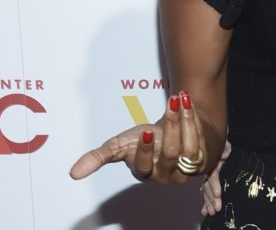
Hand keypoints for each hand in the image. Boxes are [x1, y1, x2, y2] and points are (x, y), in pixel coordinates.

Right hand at [69, 91, 207, 183]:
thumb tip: (72, 174)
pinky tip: (189, 105)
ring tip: (181, 99)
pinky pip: (202, 143)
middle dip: (170, 126)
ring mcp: (186, 170)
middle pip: (170, 154)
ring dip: (185, 121)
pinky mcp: (203, 161)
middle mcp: (166, 175)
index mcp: (145, 173)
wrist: (173, 131)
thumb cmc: (146, 138)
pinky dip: (195, 122)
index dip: (144, 150)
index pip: (144, 166)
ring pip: (189, 149)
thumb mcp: (121, 145)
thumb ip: (99, 157)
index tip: (145, 132)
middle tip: (171, 102)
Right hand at [200, 141, 229, 215]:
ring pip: (206, 190)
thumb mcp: (223, 142)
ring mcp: (208, 175)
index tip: (219, 194)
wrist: (215, 137)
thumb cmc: (220, 139)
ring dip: (208, 202)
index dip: (214, 185)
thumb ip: (225, 148)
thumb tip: (225, 156)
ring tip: (212, 213)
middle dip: (211, 199)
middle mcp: (207, 170)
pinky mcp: (209, 177)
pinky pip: (206, 190)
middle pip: (208, 186)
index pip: (212, 176)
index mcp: (211, 163)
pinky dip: (206, 201)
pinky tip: (205, 211)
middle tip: (216, 209)